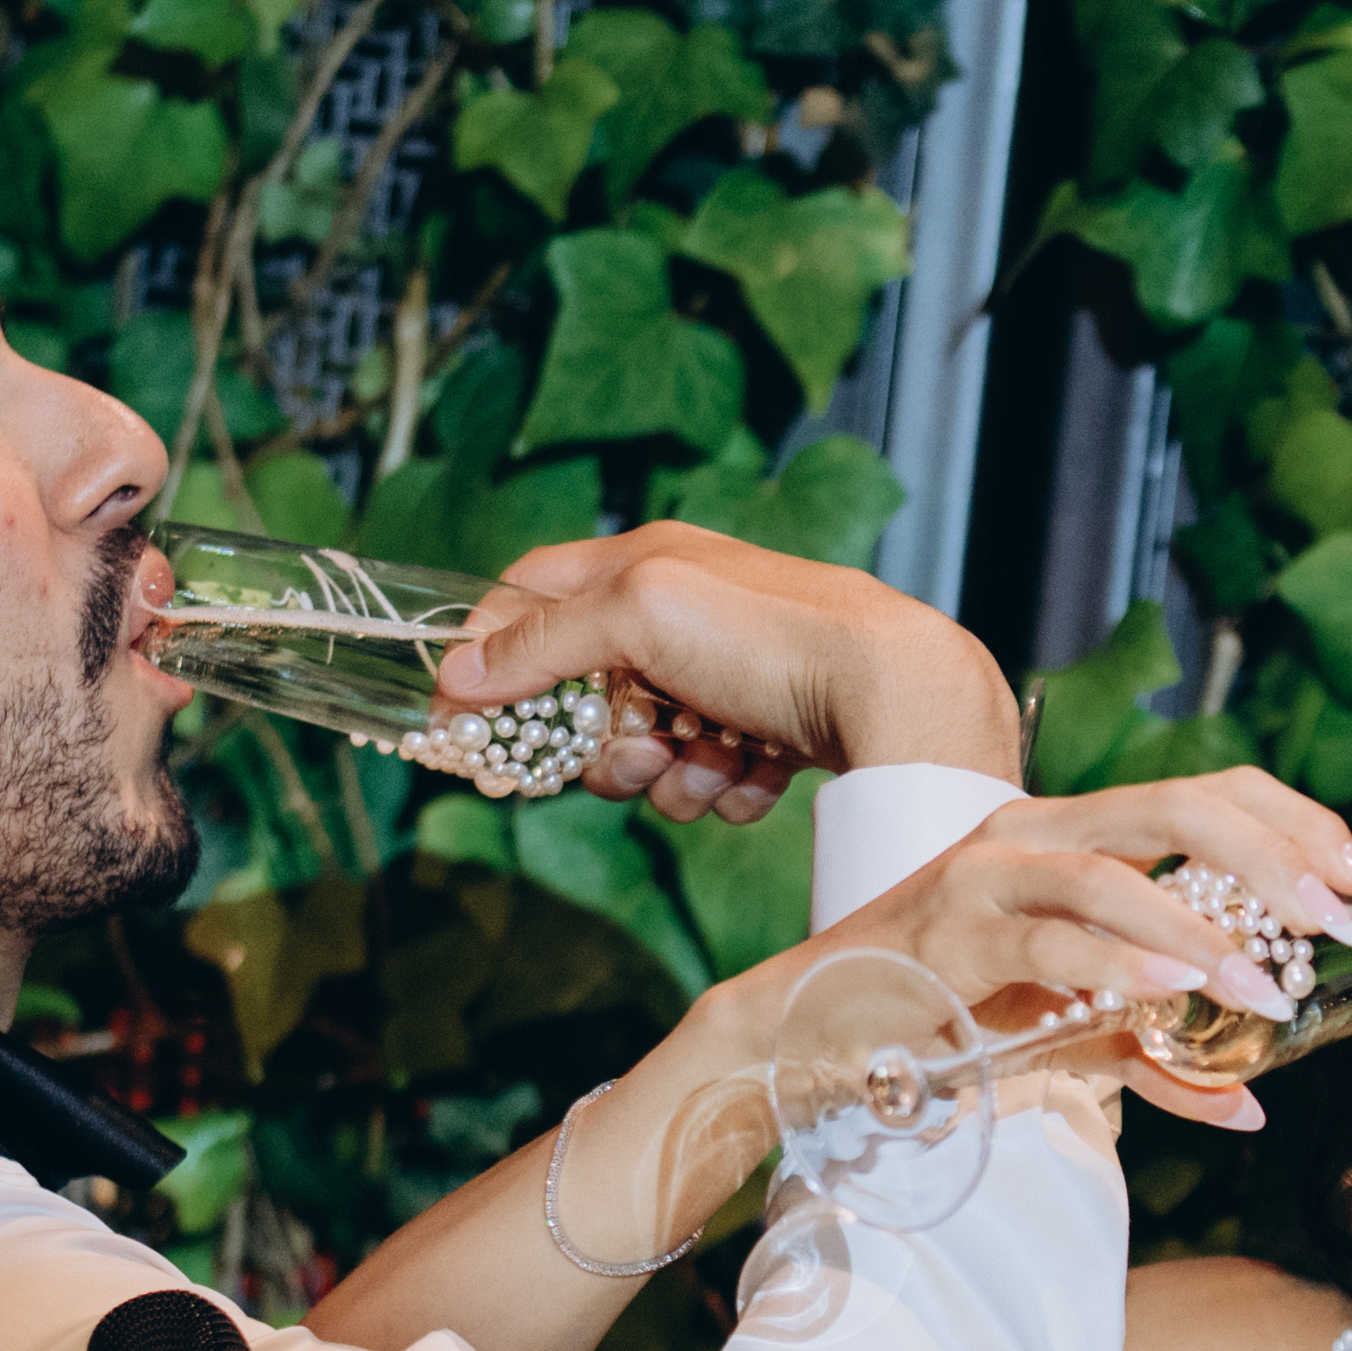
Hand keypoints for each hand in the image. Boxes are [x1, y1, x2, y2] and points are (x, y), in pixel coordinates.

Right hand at [445, 523, 1018, 813]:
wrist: (894, 693)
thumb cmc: (772, 634)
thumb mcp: (638, 612)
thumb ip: (541, 639)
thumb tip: (457, 673)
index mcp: (648, 563)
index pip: (534, 591)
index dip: (494, 648)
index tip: (471, 710)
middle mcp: (690, 614)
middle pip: (589, 693)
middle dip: (600, 742)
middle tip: (629, 755)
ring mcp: (733, 677)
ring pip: (651, 747)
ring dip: (668, 776)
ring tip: (711, 767)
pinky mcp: (775, 732)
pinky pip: (712, 776)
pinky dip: (724, 787)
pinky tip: (756, 777)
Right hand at [806, 771, 1351, 1131]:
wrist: (815, 1030)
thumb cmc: (948, 1018)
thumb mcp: (1072, 1033)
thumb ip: (1160, 1057)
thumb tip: (1251, 1103)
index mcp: (1081, 834)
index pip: (1211, 793)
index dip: (1296, 825)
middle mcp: (1039, 831)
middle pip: (1182, 804)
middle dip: (1275, 856)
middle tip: (1336, 921)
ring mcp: (989, 871)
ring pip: (1116, 870)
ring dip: (1203, 930)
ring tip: (1266, 986)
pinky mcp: (949, 930)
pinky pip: (1048, 937)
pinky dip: (1119, 963)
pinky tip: (1173, 991)